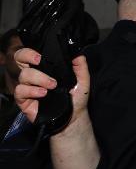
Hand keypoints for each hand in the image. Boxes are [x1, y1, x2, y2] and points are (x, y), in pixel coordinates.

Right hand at [15, 48, 98, 168]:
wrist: (75, 116)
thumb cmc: (76, 97)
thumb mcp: (82, 80)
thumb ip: (80, 66)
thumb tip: (77, 53)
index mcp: (45, 68)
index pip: (31, 55)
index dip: (30, 51)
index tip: (40, 55)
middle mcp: (34, 75)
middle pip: (20, 59)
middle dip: (27, 56)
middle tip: (39, 60)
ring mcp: (28, 87)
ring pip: (24, 76)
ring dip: (39, 78)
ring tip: (52, 85)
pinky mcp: (24, 101)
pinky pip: (20, 91)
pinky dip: (32, 91)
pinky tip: (43, 94)